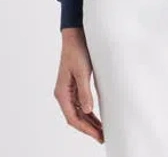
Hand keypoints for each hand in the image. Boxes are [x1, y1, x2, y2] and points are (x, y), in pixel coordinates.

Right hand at [53, 28, 103, 143]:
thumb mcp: (82, 71)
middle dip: (89, 128)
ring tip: (102, 130)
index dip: (86, 128)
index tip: (98, 135)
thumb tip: (88, 111)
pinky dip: (89, 112)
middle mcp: (64, 93)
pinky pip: (81, 103)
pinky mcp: (75, 84)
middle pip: (76, 117)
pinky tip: (97, 116)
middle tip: (103, 137)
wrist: (75, 34)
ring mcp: (69, 89)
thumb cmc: (77, 50)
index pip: (73, 117)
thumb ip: (84, 91)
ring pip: (79, 111)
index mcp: (62, 92)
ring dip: (89, 121)